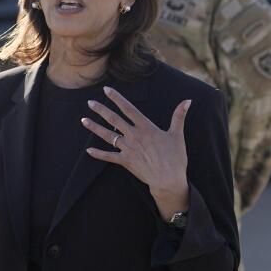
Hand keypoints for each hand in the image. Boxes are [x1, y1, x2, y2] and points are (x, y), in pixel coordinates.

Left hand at [83, 87, 190, 218]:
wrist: (168, 180)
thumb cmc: (175, 157)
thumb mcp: (177, 135)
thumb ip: (179, 116)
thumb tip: (188, 101)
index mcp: (146, 128)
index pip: (128, 109)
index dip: (117, 98)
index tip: (106, 90)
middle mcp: (134, 136)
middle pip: (114, 120)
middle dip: (101, 110)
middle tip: (90, 102)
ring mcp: (128, 149)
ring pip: (108, 136)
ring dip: (95, 128)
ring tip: (83, 120)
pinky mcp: (125, 162)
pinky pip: (109, 156)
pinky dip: (98, 154)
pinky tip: (88, 150)